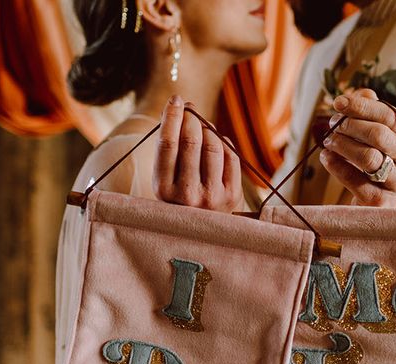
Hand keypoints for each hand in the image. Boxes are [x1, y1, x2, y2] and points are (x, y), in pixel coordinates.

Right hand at [153, 95, 243, 211]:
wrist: (200, 231)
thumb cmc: (179, 196)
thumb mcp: (165, 178)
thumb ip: (169, 147)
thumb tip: (181, 107)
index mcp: (164, 190)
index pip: (167, 143)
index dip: (172, 116)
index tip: (175, 100)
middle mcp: (188, 196)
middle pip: (191, 141)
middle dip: (192, 118)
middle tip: (190, 108)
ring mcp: (212, 197)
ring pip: (213, 146)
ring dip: (208, 128)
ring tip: (202, 125)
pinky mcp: (232, 197)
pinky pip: (230, 156)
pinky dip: (223, 142)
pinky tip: (216, 140)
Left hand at [320, 88, 395, 207]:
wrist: (388, 197)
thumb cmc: (383, 156)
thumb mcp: (383, 132)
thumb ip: (373, 111)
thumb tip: (363, 93)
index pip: (389, 115)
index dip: (361, 106)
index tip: (338, 102)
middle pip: (379, 135)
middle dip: (351, 126)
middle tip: (333, 124)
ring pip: (368, 158)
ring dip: (343, 145)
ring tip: (329, 140)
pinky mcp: (382, 202)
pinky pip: (356, 182)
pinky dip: (337, 166)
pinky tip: (326, 157)